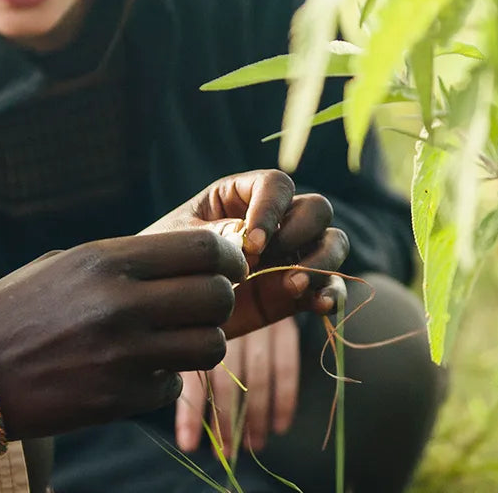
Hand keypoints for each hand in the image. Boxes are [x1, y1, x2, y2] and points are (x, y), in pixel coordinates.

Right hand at [0, 231, 247, 440]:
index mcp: (107, 259)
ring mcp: (123, 354)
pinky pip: (173, 386)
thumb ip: (125, 260)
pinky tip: (134, 374)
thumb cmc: (16, 312)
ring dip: (200, 344)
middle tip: (203, 308)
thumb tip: (191, 257)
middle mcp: (120, 303)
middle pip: (217, 296)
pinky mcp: (121, 398)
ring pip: (210, 346)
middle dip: (220, 302)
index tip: (227, 269)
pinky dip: (162, 382)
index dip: (227, 259)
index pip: (203, 249)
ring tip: (174, 343)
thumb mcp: (65, 265)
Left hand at [141, 169, 347, 337]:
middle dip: (299, 232)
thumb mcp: (180, 244)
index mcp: (243, 196)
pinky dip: (332, 294)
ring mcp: (291, 255)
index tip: (252, 242)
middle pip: (316, 209)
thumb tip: (247, 239)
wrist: (164, 313)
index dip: (272, 209)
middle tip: (266, 259)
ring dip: (322, 262)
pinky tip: (321, 306)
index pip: (277, 185)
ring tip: (292, 286)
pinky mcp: (297, 291)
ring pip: (333, 243)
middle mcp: (276, 221)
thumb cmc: (165, 264)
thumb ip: (214, 237)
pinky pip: (330, 287)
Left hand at [175, 316, 300, 454]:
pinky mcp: (284, 326)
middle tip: (223, 454)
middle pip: (226, 380)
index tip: (188, 446)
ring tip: (252, 447)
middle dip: (225, 422)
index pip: (193, 377)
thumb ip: (188, 367)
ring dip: (255, 418)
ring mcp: (259, 323)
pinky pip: (287, 366)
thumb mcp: (193, 331)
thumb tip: (182, 424)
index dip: (191, 413)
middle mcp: (228, 323)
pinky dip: (285, 398)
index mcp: (199, 328)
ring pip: (257, 377)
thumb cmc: (211, 315)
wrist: (255, 278)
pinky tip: (279, 427)